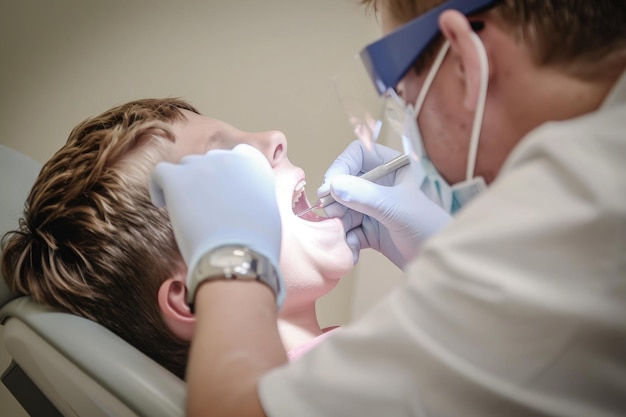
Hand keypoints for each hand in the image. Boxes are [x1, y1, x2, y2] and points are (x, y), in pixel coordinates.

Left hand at [150, 144, 283, 305]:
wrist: (237, 256)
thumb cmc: (256, 243)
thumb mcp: (268, 210)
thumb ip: (255, 193)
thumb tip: (241, 199)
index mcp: (253, 164)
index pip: (238, 154)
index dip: (227, 172)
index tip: (223, 188)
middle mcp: (228, 158)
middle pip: (209, 160)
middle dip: (205, 178)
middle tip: (204, 204)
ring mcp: (202, 166)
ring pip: (185, 166)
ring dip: (185, 183)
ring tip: (185, 208)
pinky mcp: (177, 178)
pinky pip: (160, 173)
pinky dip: (159, 186)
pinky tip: (163, 203)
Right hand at [318, 140, 450, 268]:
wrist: (441, 265)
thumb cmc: (429, 229)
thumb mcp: (396, 208)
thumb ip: (365, 196)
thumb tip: (333, 185)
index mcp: (393, 168)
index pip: (359, 154)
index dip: (341, 166)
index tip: (329, 186)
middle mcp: (382, 185)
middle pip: (346, 183)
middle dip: (336, 199)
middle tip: (330, 213)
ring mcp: (376, 209)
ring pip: (345, 209)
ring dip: (339, 222)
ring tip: (340, 235)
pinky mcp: (372, 232)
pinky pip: (350, 231)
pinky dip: (347, 240)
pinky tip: (351, 250)